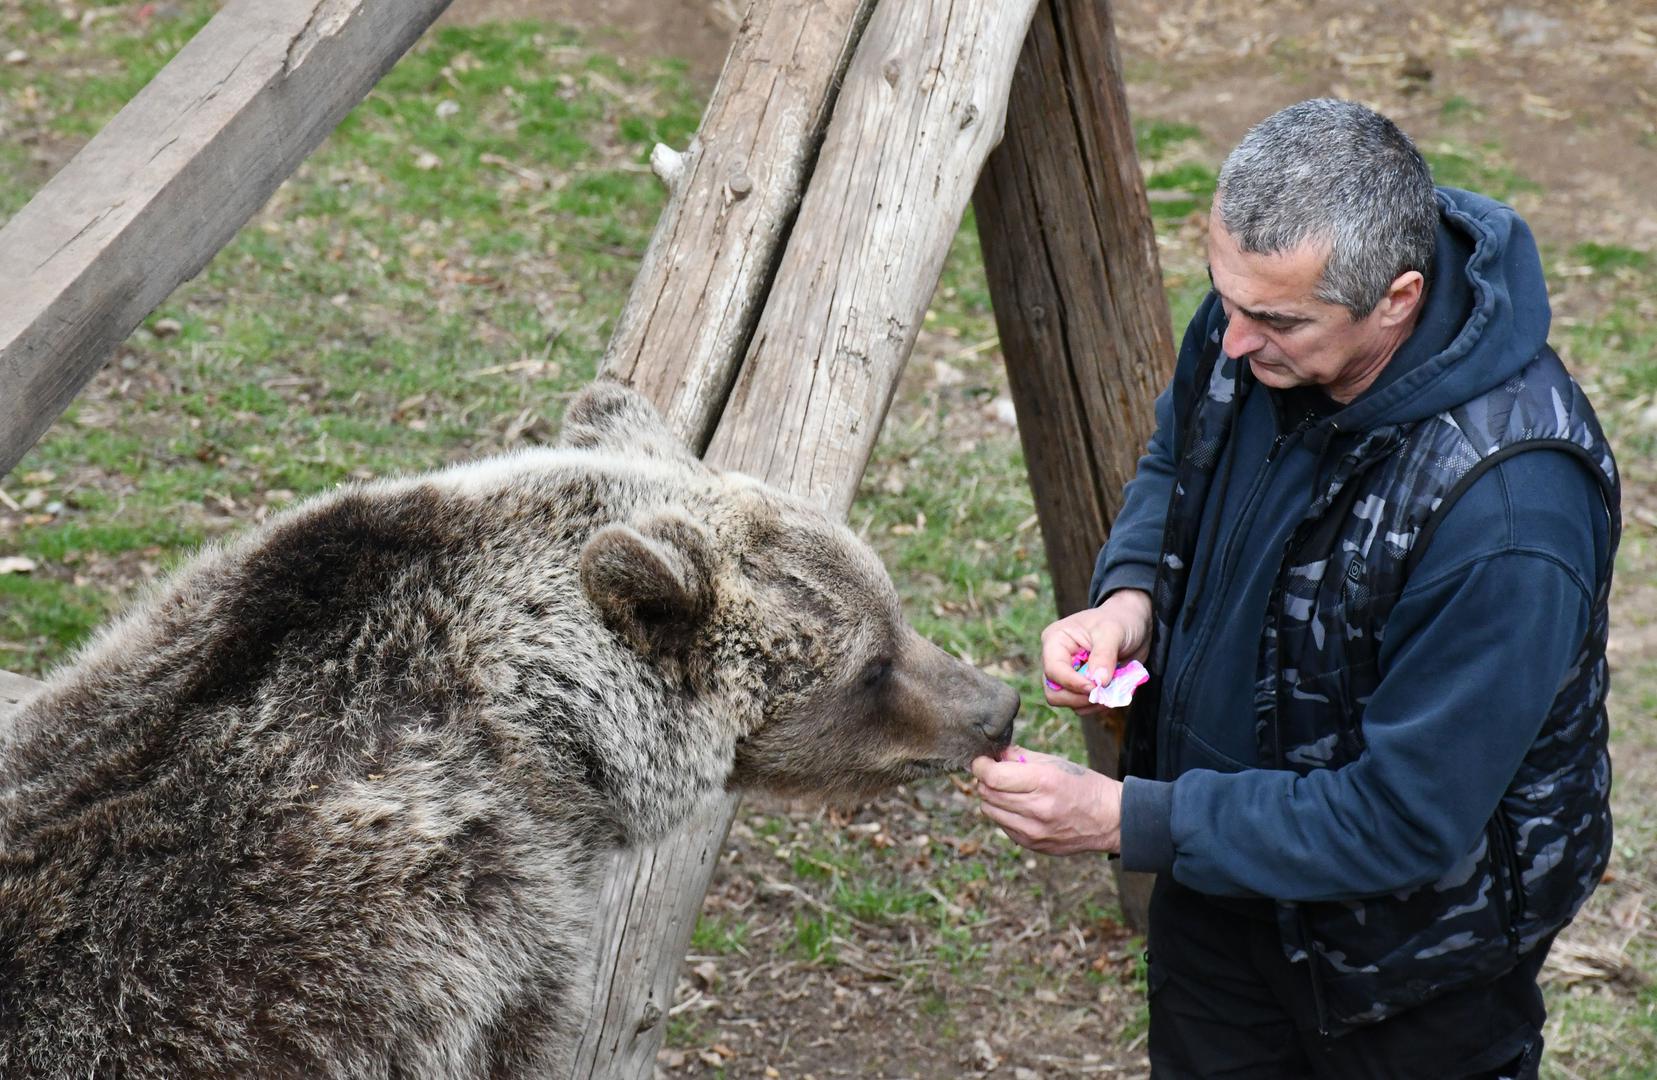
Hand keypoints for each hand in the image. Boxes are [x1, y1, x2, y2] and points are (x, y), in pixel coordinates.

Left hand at [970, 746, 1121, 855]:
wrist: (1109, 820)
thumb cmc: (1083, 785)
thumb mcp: (1056, 763)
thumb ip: (1021, 757)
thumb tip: (995, 753)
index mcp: (1044, 782)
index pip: (993, 777)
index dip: (981, 766)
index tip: (982, 761)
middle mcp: (1037, 809)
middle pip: (987, 793)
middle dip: (985, 779)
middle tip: (995, 772)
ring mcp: (1033, 831)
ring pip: (990, 811)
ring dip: (992, 798)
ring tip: (1008, 790)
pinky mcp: (1032, 845)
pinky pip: (1003, 826)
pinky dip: (1004, 814)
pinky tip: (1020, 807)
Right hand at [1041, 590, 1151, 714]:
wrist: (1135, 624)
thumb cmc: (1120, 620)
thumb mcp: (1113, 631)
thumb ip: (1104, 655)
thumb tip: (1098, 682)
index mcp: (1056, 641)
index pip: (1054, 670)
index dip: (1073, 683)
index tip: (1097, 687)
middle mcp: (1057, 660)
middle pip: (1054, 693)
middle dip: (1080, 697)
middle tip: (1104, 694)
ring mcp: (1069, 675)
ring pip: (1068, 703)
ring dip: (1092, 703)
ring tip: (1112, 692)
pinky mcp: (1082, 686)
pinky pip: (1083, 706)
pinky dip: (1098, 705)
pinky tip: (1113, 693)